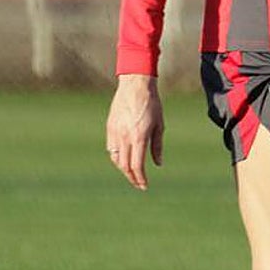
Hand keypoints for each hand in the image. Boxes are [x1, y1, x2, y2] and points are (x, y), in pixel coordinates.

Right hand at [105, 74, 163, 190]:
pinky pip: (111, 148)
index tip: (144, 186)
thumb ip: (157, 146)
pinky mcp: (110, 127)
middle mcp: (125, 137)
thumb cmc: (152, 103)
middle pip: (124, 165)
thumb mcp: (159, 125)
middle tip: (138, 183)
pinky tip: (123, 158)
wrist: (135, 84)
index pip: (137, 166)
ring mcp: (115, 132)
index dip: (140, 179)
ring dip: (123, 168)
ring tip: (132, 172)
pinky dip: (116, 156)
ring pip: (115, 158)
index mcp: (138, 137)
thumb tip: (158, 164)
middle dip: (132, 177)